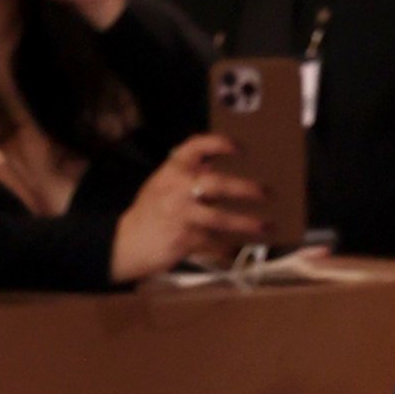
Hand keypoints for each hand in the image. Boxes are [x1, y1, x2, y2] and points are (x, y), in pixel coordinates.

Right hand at [109, 135, 266, 282]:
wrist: (126, 242)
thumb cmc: (151, 211)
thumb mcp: (164, 184)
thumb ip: (189, 175)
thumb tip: (223, 170)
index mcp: (172, 169)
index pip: (196, 146)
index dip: (220, 143)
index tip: (240, 147)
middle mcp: (177, 188)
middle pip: (217, 184)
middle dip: (246, 188)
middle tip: (267, 192)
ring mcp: (181, 215)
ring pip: (221, 218)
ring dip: (246, 223)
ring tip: (266, 227)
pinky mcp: (185, 240)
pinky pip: (215, 243)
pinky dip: (229, 248)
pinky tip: (240, 250)